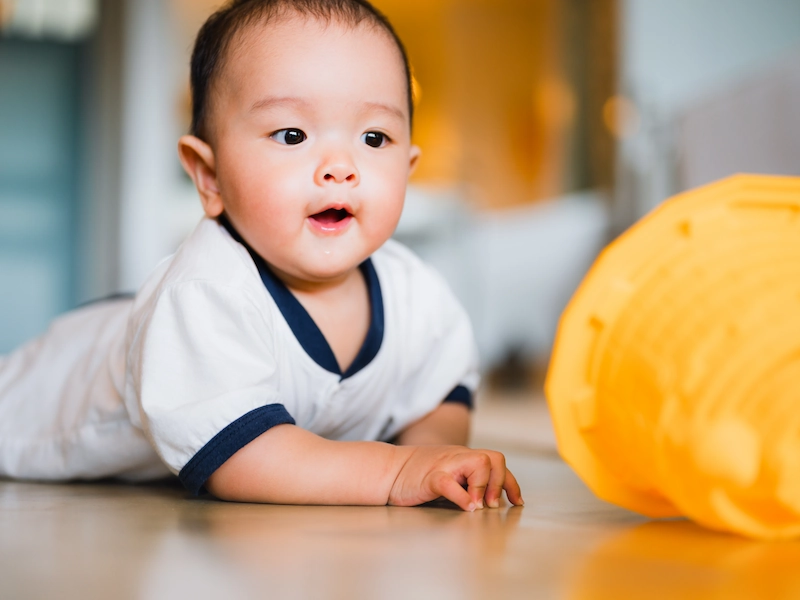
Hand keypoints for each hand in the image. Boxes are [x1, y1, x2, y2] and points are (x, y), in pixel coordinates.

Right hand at [388, 446, 523, 510]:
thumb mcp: (446, 474)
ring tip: (480, 506)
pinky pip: (451, 483)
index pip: (496, 462)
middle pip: (493, 458)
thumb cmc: (416, 475)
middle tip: (493, 505)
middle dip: (501, 483)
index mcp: (463, 457)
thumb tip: (488, 501)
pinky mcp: (430, 478)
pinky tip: (467, 508)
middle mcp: (458, 457)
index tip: (516, 501)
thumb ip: (465, 481)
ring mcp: (445, 465)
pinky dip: (463, 497)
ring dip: (485, 487)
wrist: (387, 469)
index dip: (510, 483)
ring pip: (479, 463)